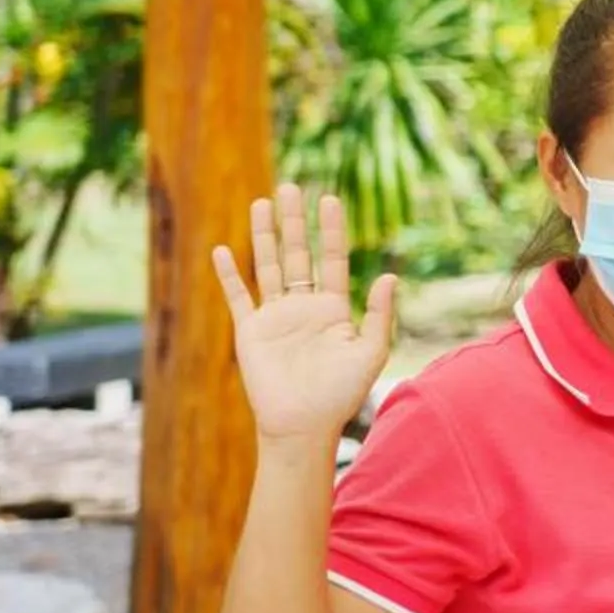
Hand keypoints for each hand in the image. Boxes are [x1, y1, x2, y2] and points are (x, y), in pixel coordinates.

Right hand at [212, 186, 397, 445]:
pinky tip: (223, 250)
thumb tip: (390, 275)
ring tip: (262, 203)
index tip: (331, 199)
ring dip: (265, 235)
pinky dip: (230, 274)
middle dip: (295, 221)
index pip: (333, 259)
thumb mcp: (370, 352)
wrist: (303, 425)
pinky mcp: (250, 331)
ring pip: (269, 266)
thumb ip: (379, 314)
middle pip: (298, 254)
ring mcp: (275, 317)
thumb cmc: (341, 394)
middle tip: (291, 187)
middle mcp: (304, 307)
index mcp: (334, 309)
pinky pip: (238, 296)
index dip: (332, 230)